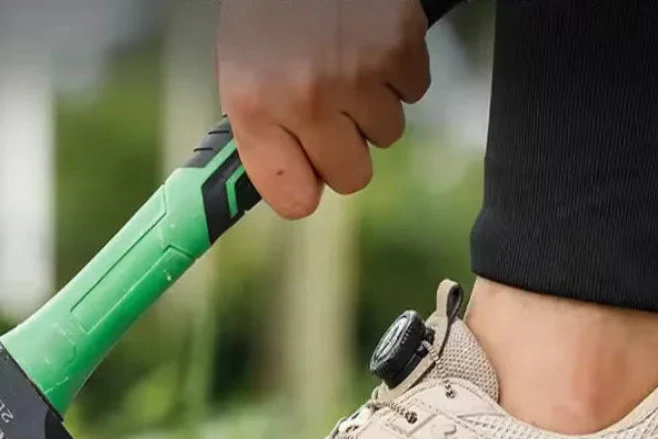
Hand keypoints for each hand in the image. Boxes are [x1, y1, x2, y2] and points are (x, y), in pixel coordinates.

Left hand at [217, 0, 430, 219]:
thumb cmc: (271, 8)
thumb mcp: (243, 70)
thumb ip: (265, 135)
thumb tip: (293, 192)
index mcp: (254, 106)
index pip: (293, 200)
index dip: (305, 188)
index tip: (308, 174)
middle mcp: (305, 97)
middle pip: (351, 178)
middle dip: (347, 149)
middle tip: (332, 107)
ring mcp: (356, 74)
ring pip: (387, 135)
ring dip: (373, 105)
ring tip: (348, 57)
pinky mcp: (399, 48)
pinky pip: (414, 94)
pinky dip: (399, 71)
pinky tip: (371, 38)